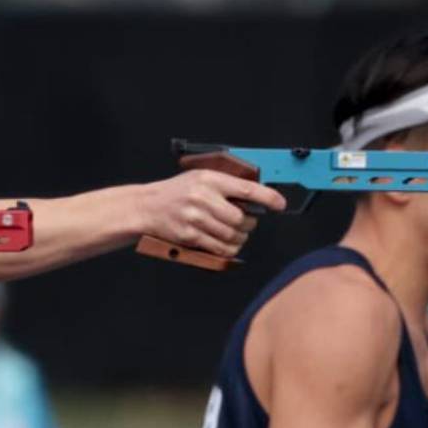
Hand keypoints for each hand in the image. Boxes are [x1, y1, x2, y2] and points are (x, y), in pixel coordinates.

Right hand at [136, 170, 289, 260]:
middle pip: (240, 218)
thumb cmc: (176, 192)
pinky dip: (229, 248)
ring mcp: (195, 218)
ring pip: (232, 235)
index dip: (268, 198)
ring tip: (239, 234)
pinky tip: (230, 244)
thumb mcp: (200, 178)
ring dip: (241, 237)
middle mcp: (203, 198)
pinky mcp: (189, 235)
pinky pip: (218, 247)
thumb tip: (254, 198)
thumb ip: (225, 186)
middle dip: (249, 223)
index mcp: (209, 179)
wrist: (147, 206)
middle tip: (249, 223)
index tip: (280, 204)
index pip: (247, 190)